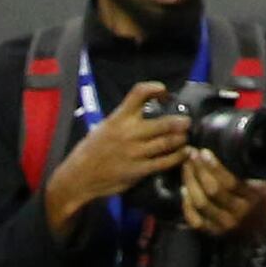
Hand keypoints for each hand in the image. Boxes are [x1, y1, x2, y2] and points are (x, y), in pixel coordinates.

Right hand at [43, 83, 187, 233]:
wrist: (77, 178)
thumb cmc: (93, 150)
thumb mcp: (105, 127)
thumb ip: (126, 118)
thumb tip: (151, 108)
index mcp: (118, 118)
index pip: (139, 93)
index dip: (156, 88)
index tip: (165, 92)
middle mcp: (128, 133)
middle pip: (163, 122)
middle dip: (181, 121)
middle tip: (188, 121)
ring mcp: (134, 153)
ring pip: (168, 142)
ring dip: (182, 139)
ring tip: (187, 136)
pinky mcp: (138, 171)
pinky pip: (164, 162)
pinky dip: (179, 156)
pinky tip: (185, 153)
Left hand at [178, 146, 265, 242]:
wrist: (261, 232)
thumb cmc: (261, 203)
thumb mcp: (262, 186)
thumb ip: (247, 174)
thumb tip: (225, 153)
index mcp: (252, 198)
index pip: (230, 182)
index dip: (214, 167)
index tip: (204, 152)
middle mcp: (237, 213)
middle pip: (212, 191)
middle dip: (199, 171)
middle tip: (191, 155)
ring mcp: (224, 225)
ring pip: (201, 204)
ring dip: (190, 183)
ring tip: (186, 167)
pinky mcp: (213, 233)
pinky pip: (195, 220)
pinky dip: (186, 205)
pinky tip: (183, 189)